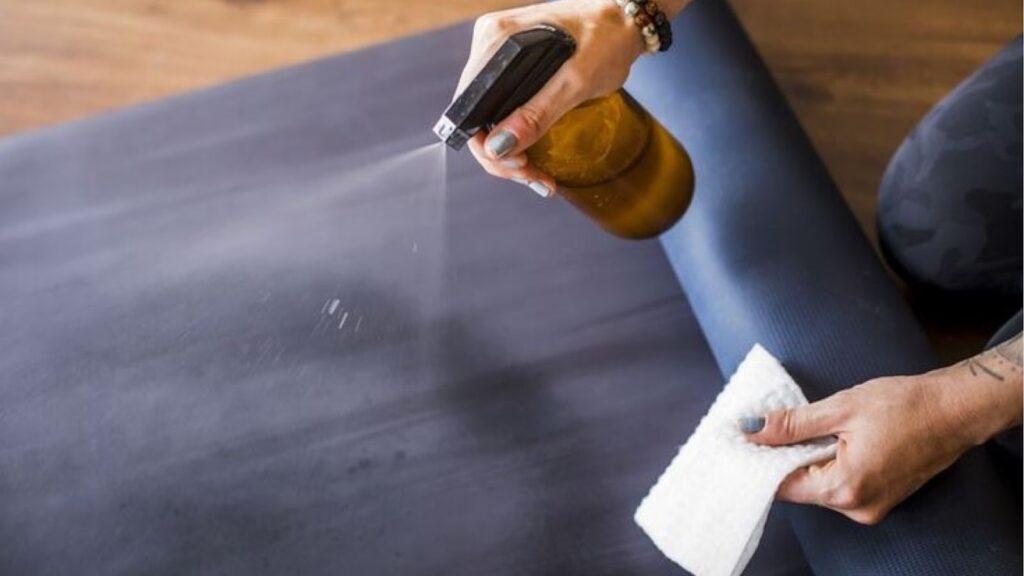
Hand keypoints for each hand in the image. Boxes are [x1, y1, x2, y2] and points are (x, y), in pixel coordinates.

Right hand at [454, 0, 655, 197]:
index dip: (487, 146)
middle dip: (501, 157)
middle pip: (478, 117)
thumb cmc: (606, 39)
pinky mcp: (511, 69)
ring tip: (538, 177)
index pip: (469, 108)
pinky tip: (533, 158)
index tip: (519, 165)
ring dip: (508, 154)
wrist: (623, 22)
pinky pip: (502, 110)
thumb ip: (537, 114)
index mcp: (497, 41)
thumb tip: (499, 146)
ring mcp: (499, 57)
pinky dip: (515, 138)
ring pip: (489, 119)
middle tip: (534, 178)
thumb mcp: (576, 81)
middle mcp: (490, 45)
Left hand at [741, 336, 1022, 524]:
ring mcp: (870, 506)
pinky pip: (837, 484)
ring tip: (788, 428)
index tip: (737, 441)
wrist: (956, 410)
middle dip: (777, 458)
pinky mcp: (878, 497)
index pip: (783, 485)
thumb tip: (752, 429)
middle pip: (799, 487)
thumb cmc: (906, 405)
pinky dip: (823, 463)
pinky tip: (816, 439)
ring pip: (817, 486)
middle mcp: (857, 507)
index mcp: (846, 487)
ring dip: (801, 459)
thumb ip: (792, 424)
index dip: (758, 462)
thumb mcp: (841, 408)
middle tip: (756, 428)